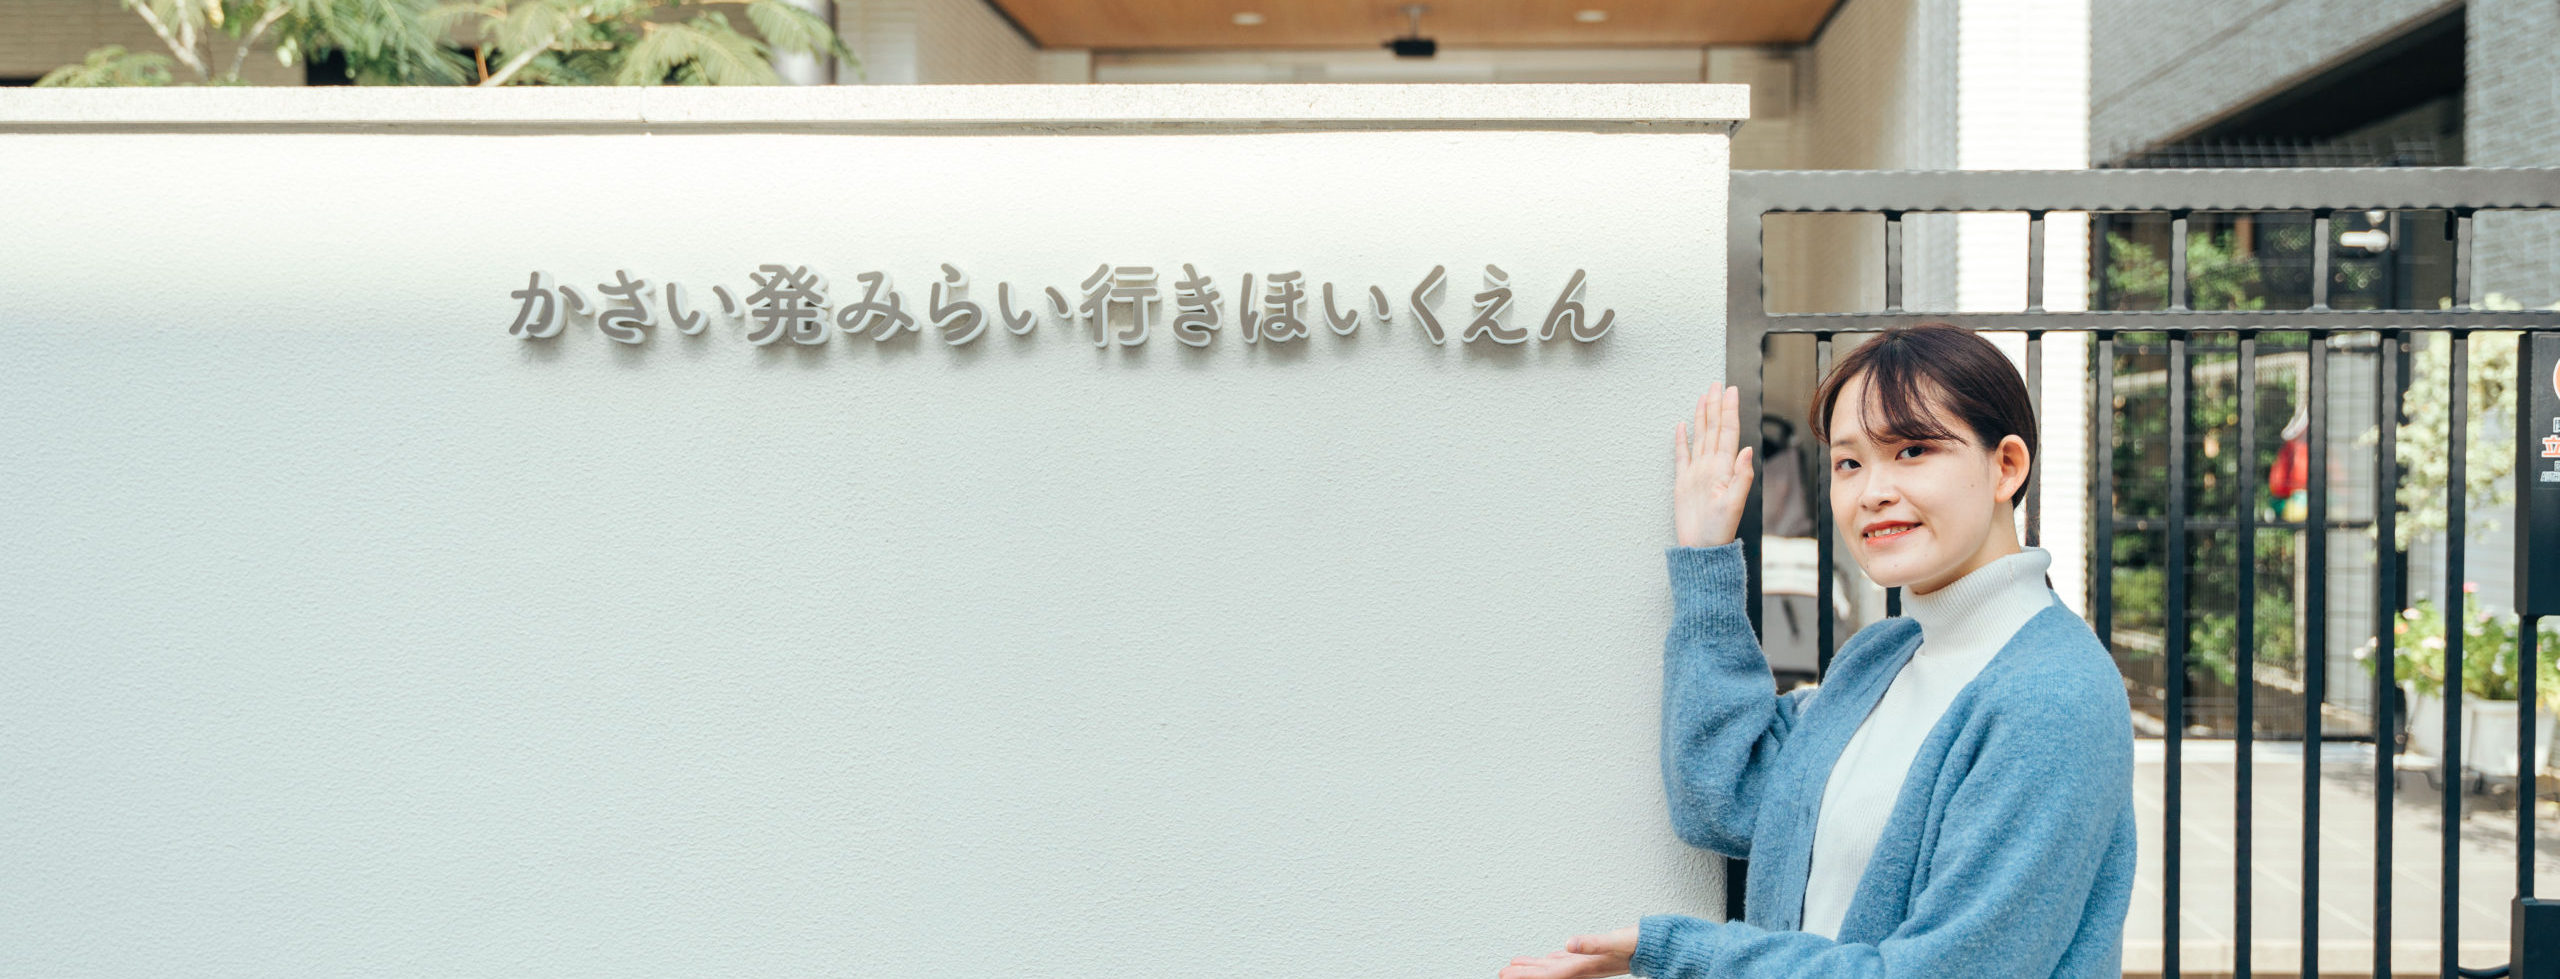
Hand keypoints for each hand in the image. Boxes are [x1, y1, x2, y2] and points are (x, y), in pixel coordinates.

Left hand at [1499, 925, 1638, 978]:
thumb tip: (1569, 943)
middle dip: (1523, 974)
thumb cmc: (1638, 945)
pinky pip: (1566, 961)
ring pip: (1553, 967)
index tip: (1507, 975)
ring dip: (1533, 968)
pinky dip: (1552, 960)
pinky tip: (1548, 958)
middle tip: (1502, 973)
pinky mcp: (1592, 956)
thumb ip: (1592, 943)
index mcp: (1583, 965)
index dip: (1526, 975)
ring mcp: (1586, 963)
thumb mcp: (1614, 941)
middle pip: (1546, 973)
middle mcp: (1582, 967)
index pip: (1547, 974)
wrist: (1657, 948)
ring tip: (1514, 967)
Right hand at [1673, 384, 1754, 547]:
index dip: (1729, 411)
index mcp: (1724, 468)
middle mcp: (1712, 466)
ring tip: (1703, 397)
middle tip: (1716, 384)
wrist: (1702, 548)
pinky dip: (1681, 440)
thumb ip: (1742, 477)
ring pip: (1700, 437)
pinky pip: (1681, 456)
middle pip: (1714, 429)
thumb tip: (1747, 450)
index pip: (1728, 432)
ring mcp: (1697, 473)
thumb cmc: (1719, 530)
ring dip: (1702, 417)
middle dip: (1715, 406)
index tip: (1730, 391)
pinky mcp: (1683, 482)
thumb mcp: (1734, 505)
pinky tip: (1681, 426)